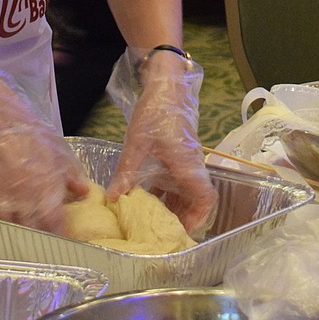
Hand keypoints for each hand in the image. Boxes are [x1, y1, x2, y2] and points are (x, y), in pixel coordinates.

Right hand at [0, 67, 88, 233]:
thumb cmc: (27, 130)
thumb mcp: (57, 149)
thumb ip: (71, 174)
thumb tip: (84, 192)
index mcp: (47, 189)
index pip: (56, 226)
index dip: (59, 235)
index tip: (61, 237)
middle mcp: (26, 200)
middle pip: (34, 233)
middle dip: (40, 236)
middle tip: (42, 235)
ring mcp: (3, 201)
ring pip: (12, 230)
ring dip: (19, 231)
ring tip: (23, 230)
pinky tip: (4, 218)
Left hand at [105, 50, 216, 238]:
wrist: (166, 86)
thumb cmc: (155, 113)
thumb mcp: (137, 143)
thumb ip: (126, 172)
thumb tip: (113, 199)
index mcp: (187, 166)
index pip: (205, 198)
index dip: (198, 219)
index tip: (182, 232)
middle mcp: (191, 166)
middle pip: (195, 201)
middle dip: (182, 219)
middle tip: (161, 233)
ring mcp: (186, 161)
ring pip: (185, 192)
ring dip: (173, 207)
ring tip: (152, 221)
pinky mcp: (178, 155)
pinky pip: (177, 180)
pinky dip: (165, 192)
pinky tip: (146, 198)